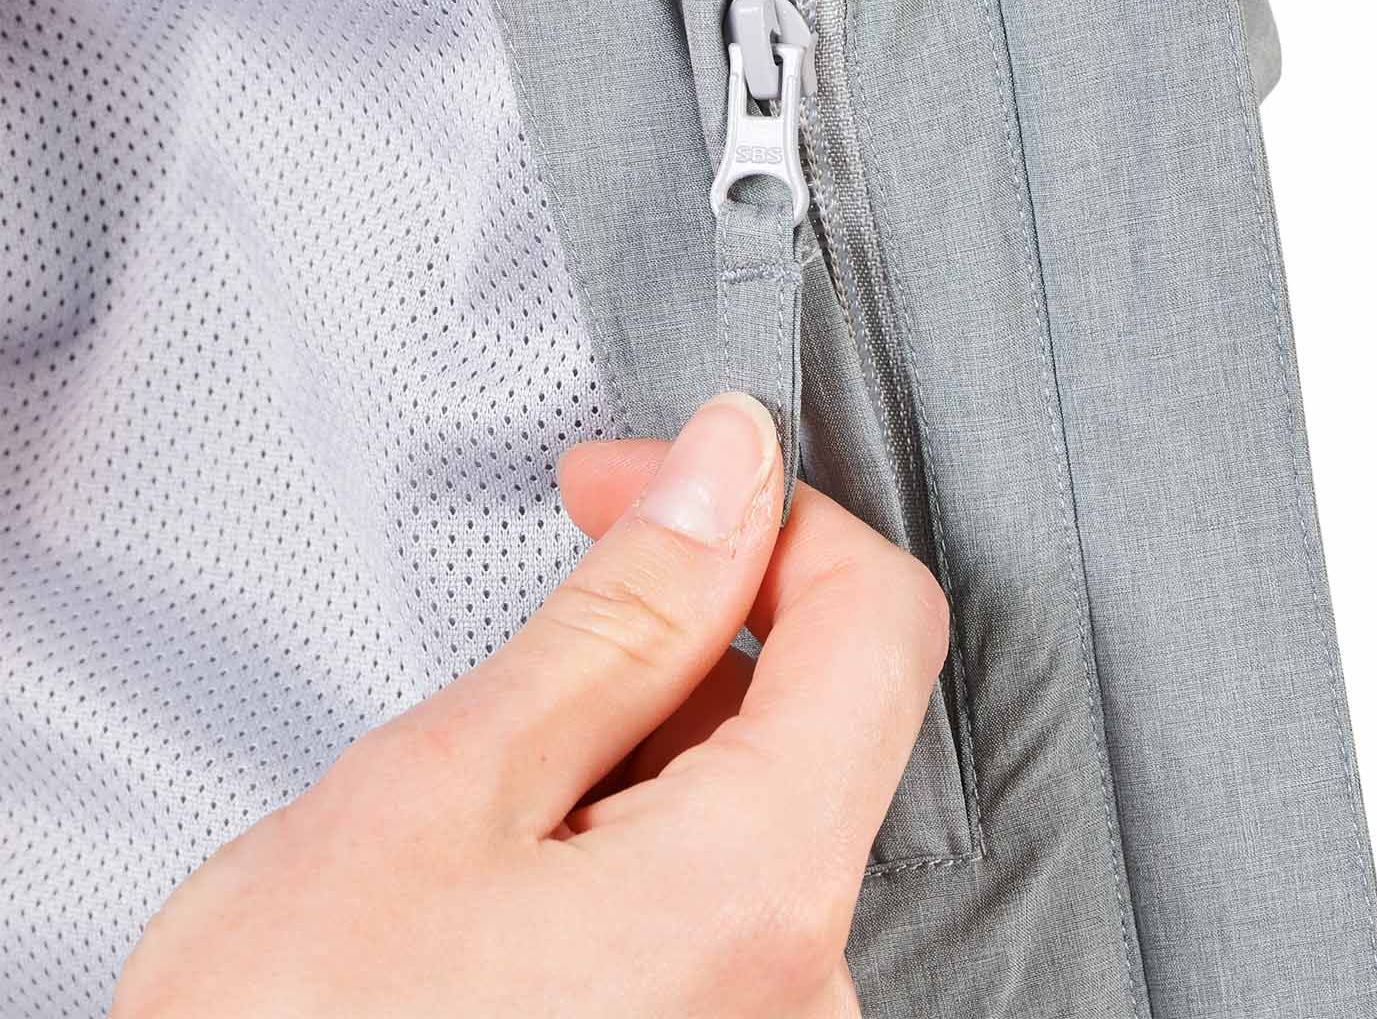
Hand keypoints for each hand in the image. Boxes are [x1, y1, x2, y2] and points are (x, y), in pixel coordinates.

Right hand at [112, 395, 949, 1018]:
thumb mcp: (441, 788)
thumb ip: (622, 611)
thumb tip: (733, 466)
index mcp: (762, 891)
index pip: (879, 617)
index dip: (767, 514)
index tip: (653, 486)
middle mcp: (807, 988)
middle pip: (821, 711)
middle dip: (687, 629)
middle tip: (540, 626)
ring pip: (764, 803)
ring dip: (649, 741)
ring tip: (489, 800)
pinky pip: (732, 897)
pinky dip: (645, 837)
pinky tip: (521, 877)